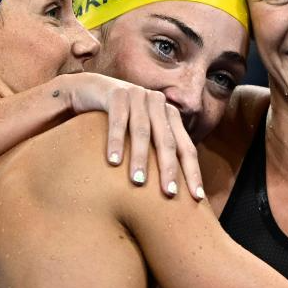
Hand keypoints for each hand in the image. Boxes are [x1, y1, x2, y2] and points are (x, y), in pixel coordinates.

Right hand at [66, 73, 203, 200]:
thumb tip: (172, 192)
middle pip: (168, 140)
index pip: (186, 148)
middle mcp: (158, 104)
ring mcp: (139, 95)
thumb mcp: (141, 136)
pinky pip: (118, 119)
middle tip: (169, 193)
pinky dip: (116, 141)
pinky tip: (113, 161)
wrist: (90, 90)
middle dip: (169, 168)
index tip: (197, 197)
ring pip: (142, 130)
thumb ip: (156, 154)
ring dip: (140, 157)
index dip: (192, 172)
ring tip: (138, 182)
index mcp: (170, 116)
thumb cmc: (119, 122)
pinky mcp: (117, 93)